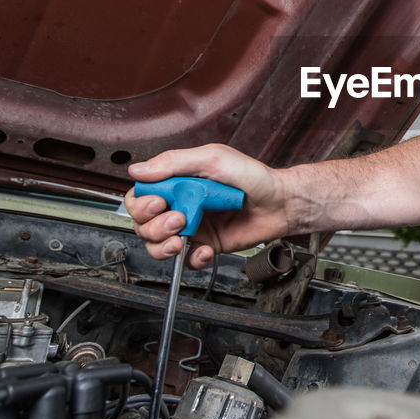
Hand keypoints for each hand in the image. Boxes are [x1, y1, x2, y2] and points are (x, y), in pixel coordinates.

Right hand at [124, 144, 289, 268]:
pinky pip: (187, 260)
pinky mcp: (206, 245)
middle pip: (143, 223)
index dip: (141, 204)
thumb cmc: (253, 177)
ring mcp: (193, 227)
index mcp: (178, 182)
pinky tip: (204, 248)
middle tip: (177, 219)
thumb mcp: (213, 159)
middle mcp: (181, 205)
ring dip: (164, 244)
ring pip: (157, 245)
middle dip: (152, 225)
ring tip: (183, 236)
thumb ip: (175, 162)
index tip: (157, 203)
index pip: (141, 196)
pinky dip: (193, 257)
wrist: (280, 202)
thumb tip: (140, 169)